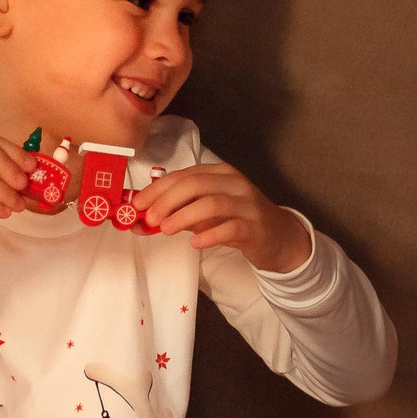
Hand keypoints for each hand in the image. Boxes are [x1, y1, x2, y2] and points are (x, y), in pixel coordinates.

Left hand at [131, 161, 311, 271]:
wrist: (279, 237)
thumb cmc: (238, 221)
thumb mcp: (208, 213)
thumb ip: (180, 212)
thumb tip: (143, 220)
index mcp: (220, 174)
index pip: (184, 175)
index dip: (157, 189)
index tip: (137, 205)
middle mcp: (234, 183)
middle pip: (195, 185)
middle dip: (167, 201)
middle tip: (149, 219)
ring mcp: (247, 204)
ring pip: (211, 203)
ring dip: (183, 216)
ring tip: (166, 230)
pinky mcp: (255, 227)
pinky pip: (230, 228)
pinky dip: (209, 234)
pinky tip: (195, 243)